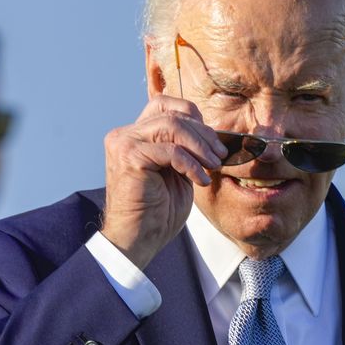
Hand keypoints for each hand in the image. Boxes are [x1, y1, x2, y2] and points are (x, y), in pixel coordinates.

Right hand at [101, 95, 226, 268]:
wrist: (139, 239)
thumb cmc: (158, 212)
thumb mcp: (177, 172)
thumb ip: (184, 149)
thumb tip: (212, 134)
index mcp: (135, 135)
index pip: (164, 105)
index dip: (192, 116)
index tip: (212, 141)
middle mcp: (125, 135)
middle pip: (171, 114)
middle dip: (203, 133)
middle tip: (220, 156)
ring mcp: (124, 143)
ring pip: (172, 126)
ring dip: (199, 146)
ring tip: (213, 166)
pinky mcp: (129, 157)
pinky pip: (170, 150)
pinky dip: (191, 164)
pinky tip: (200, 180)